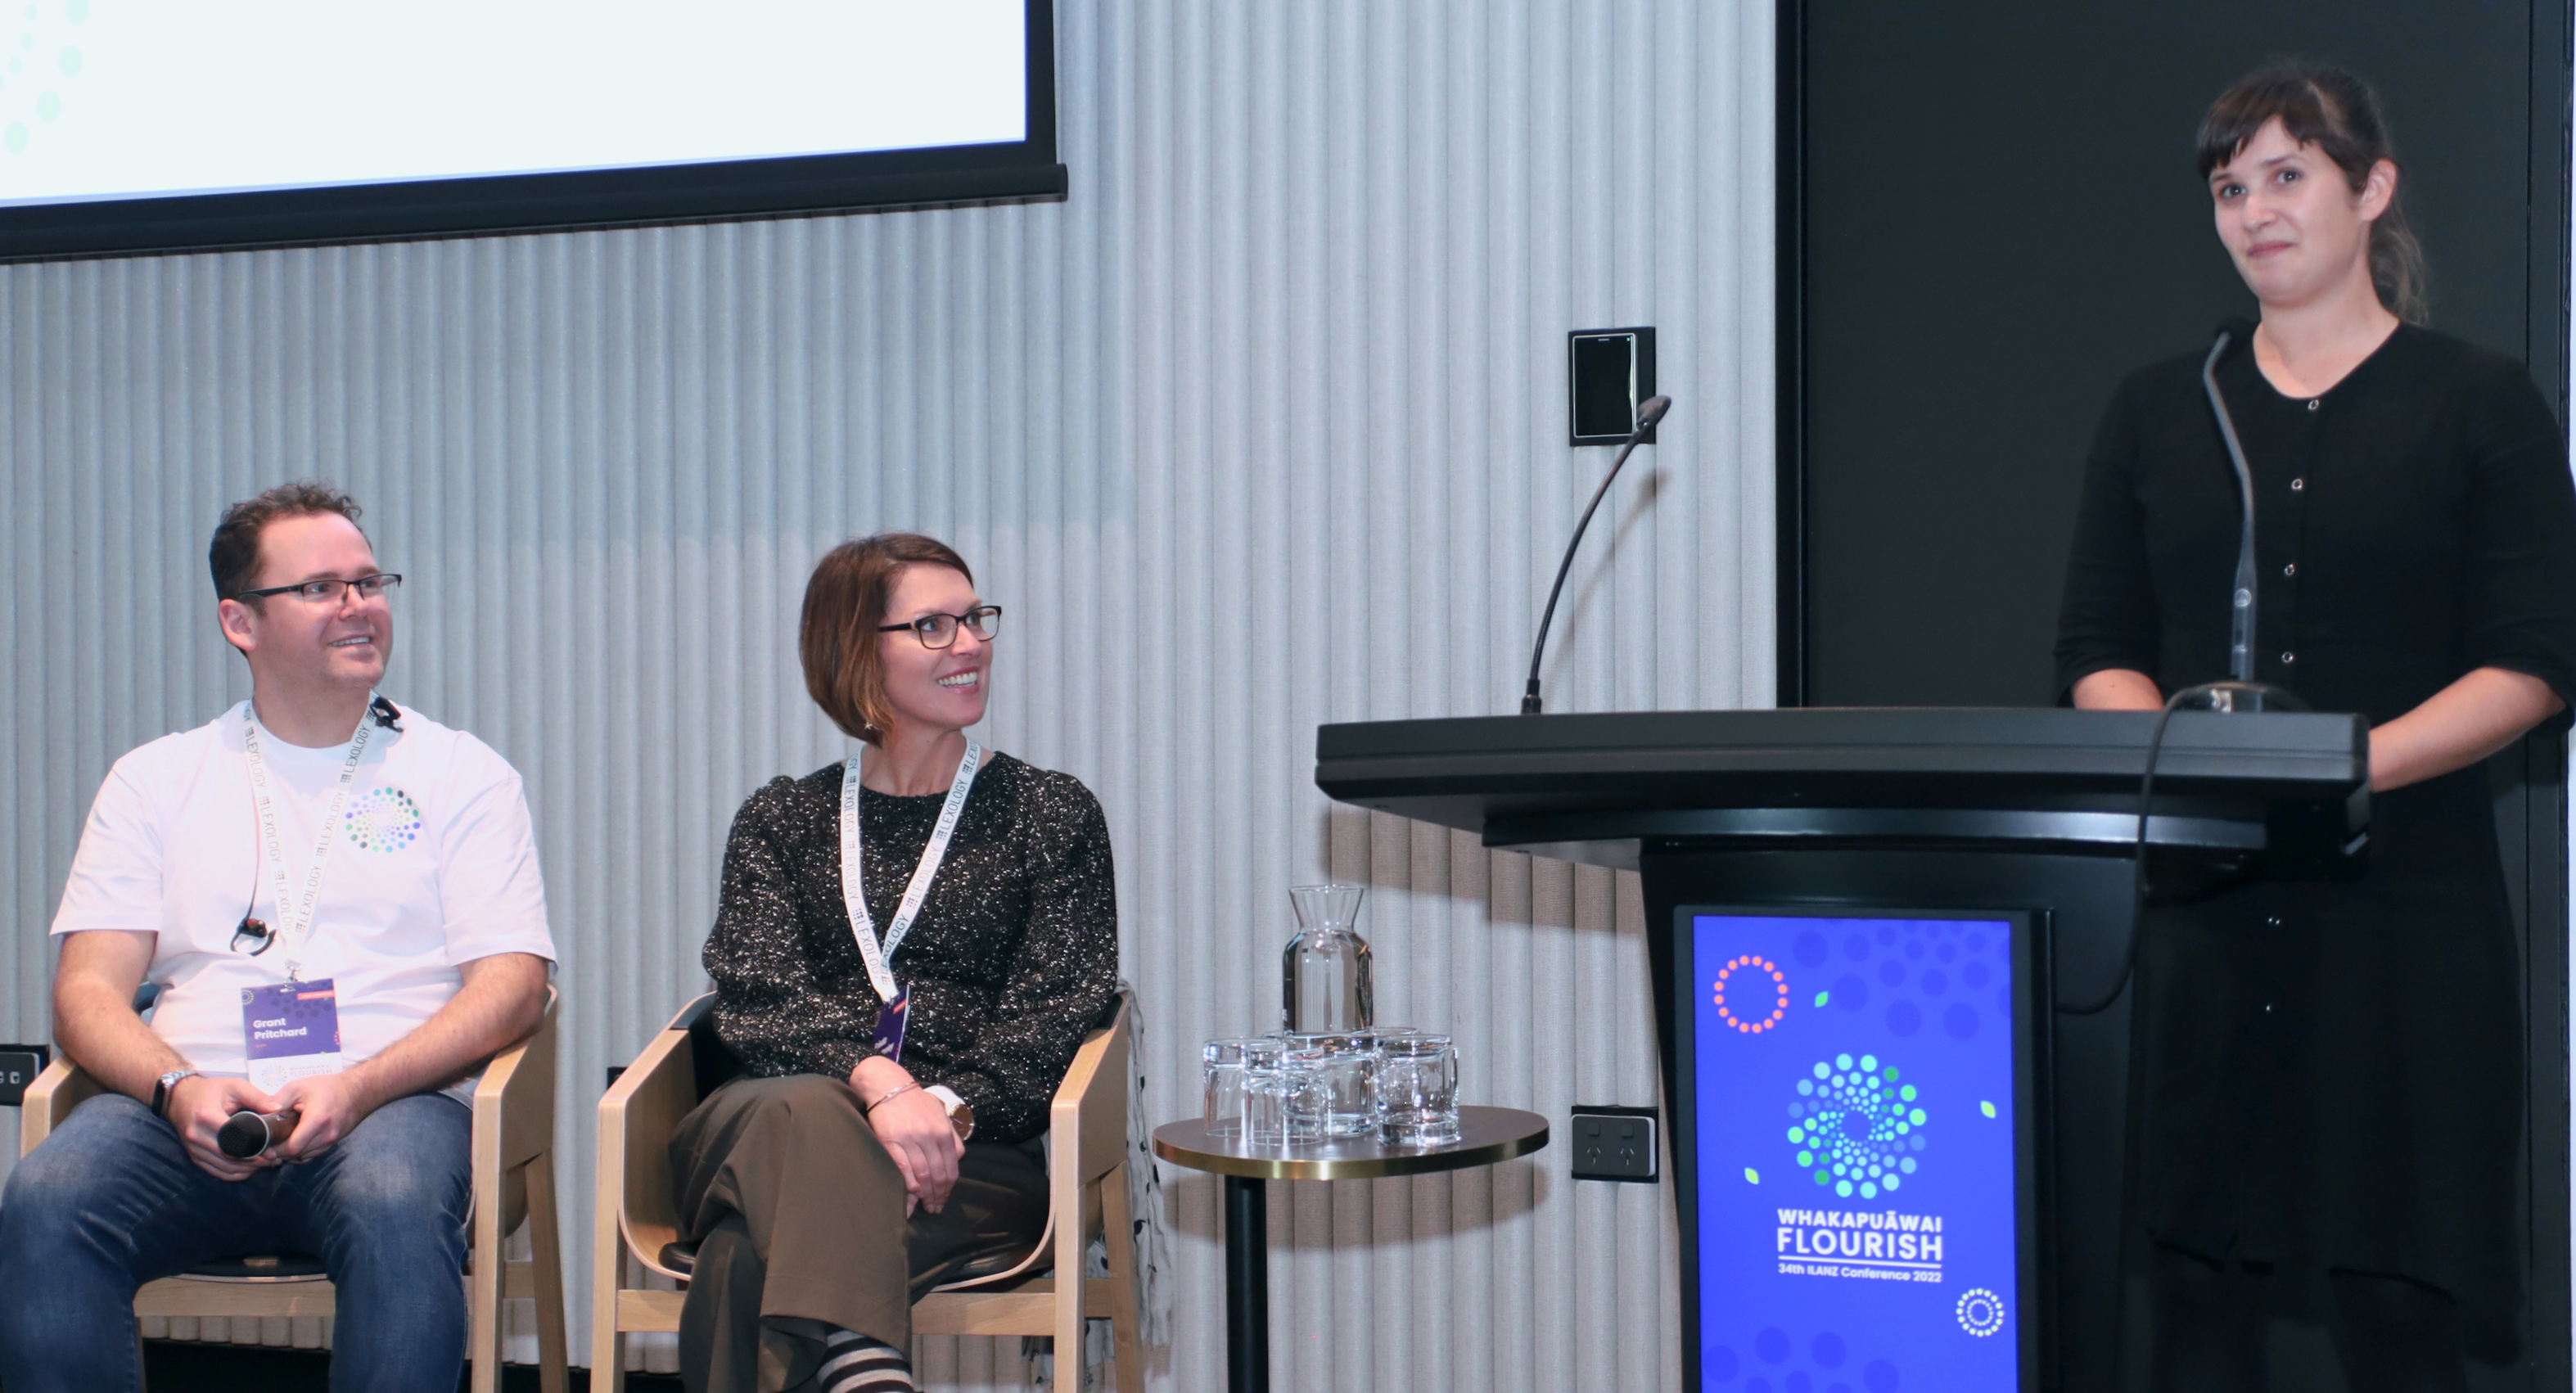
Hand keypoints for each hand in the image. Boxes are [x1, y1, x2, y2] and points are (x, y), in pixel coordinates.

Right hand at [166, 1075, 282, 1181]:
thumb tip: (278, 1110)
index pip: (233, 1139)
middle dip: (254, 1161)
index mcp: (207, 1116)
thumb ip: (257, 1097)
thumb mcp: (234, 1085)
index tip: (271, 1151)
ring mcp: (194, 1149)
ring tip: (265, 1164)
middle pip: (230, 1157)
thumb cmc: (209, 1090)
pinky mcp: (194, 1156)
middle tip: (273, 1159)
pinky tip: (248, 1169)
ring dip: (246, 1170)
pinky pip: (215, 1172)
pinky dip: (233, 1173)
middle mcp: (197, 1136)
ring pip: (224, 1168)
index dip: (254, 1147)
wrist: (179, 1097)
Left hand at [268, 1071, 380, 1162]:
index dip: (275, 1149)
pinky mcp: (332, 1144)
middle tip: (267, 1143)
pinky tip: (294, 1141)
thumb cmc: (326, 1087)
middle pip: (296, 1155)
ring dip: (290, 1153)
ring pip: (303, 1157)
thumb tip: (260, 1116)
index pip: (292, 1147)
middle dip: (280, 1152)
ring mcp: (331, 1142)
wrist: (357, 1091)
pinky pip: (311, 1154)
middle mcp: (326, 1136)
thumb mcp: (297, 1087)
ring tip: (280, 1141)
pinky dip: (300, 1152)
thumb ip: (277, 1101)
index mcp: (317, 1120)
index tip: (264, 1144)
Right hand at [850, 1058, 963, 1215]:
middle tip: (935, 1208)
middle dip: (938, 1196)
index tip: (945, 1198)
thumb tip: (957, 1159)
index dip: (949, 1188)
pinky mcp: (890, 1142)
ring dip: (925, 1196)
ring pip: (922, 1176)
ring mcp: (910, 1141)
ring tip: (924, 1206)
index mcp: (943, 1132)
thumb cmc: (916, 1102)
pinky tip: (911, 1197)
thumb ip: (951, 1136)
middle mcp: (929, 1137)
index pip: (951, 1169)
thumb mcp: (940, 1114)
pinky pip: (902, 1169)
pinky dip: (908, 1187)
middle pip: (938, 1175)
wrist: (889, 1087)